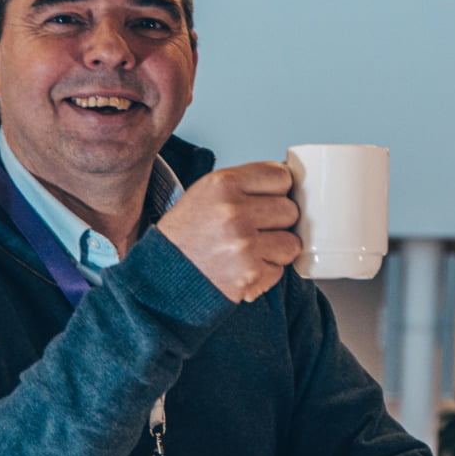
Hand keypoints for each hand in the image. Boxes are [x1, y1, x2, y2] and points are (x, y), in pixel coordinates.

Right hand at [156, 162, 301, 302]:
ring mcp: (243, 244)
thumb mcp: (206, 194)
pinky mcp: (250, 274)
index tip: (268, 200)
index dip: (278, 191)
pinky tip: (243, 267)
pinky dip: (266, 272)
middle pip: (290, 210)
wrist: (163, 278)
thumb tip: (290, 184)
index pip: (281, 177)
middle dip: (277, 222)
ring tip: (250, 250)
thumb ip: (246, 185)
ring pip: (291, 242)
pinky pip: (280, 269)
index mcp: (222, 184)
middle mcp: (233, 211)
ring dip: (276, 249)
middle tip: (254, 229)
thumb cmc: (187, 235)